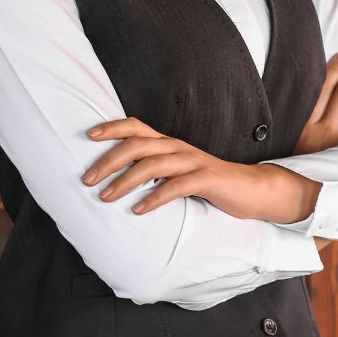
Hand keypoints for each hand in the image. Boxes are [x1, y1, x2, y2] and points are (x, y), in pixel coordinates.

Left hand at [83, 117, 319, 223]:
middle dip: (108, 160)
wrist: (250, 189)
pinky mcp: (206, 178)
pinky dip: (155, 198)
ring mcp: (192, 160)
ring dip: (125, 181)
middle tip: (86, 179)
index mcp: (167, 142)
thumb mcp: (176, 170)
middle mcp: (176, 146)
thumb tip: (117, 176)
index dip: (111, 127)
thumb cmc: (206, 181)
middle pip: (136, 145)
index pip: (134, 126)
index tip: (88, 135)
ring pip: (152, 165)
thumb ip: (153, 168)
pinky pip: (177, 186)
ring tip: (105, 197)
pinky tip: (139, 210)